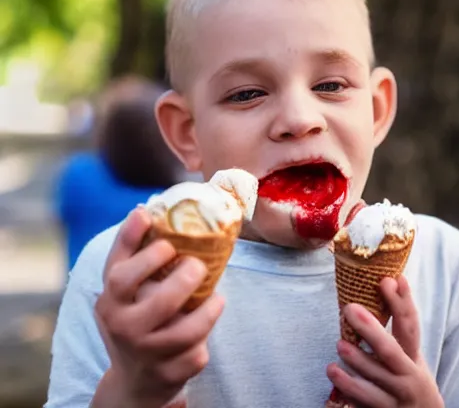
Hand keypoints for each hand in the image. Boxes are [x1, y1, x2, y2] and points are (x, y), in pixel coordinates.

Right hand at [93, 208, 223, 407]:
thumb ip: (131, 253)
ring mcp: (146, 355)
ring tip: (217, 297)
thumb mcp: (123, 290)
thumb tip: (144, 208)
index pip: (121, 275)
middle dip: (187, 278)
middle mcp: (124, 329)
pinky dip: (206, 340)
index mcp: (111, 302)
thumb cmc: (133, 318)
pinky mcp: (168, 375)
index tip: (162, 235)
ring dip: (208, 311)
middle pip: (161, 302)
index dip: (144, 251)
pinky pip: (196, 355)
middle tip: (198, 266)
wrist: (135, 380)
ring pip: (186, 332)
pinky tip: (205, 328)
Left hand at [327, 276, 443, 407]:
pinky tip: (333, 370)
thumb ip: (393, 331)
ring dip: (357, 359)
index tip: (391, 279)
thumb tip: (380, 284)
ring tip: (340, 344)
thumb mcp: (407, 355)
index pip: (410, 325)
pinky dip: (348, 386)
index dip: (402, 302)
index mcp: (413, 355)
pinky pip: (364, 400)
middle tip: (350, 308)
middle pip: (389, 350)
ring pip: (376, 377)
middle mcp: (408, 376)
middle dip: (370, 328)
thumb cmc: (406, 379)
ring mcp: (396, 397)